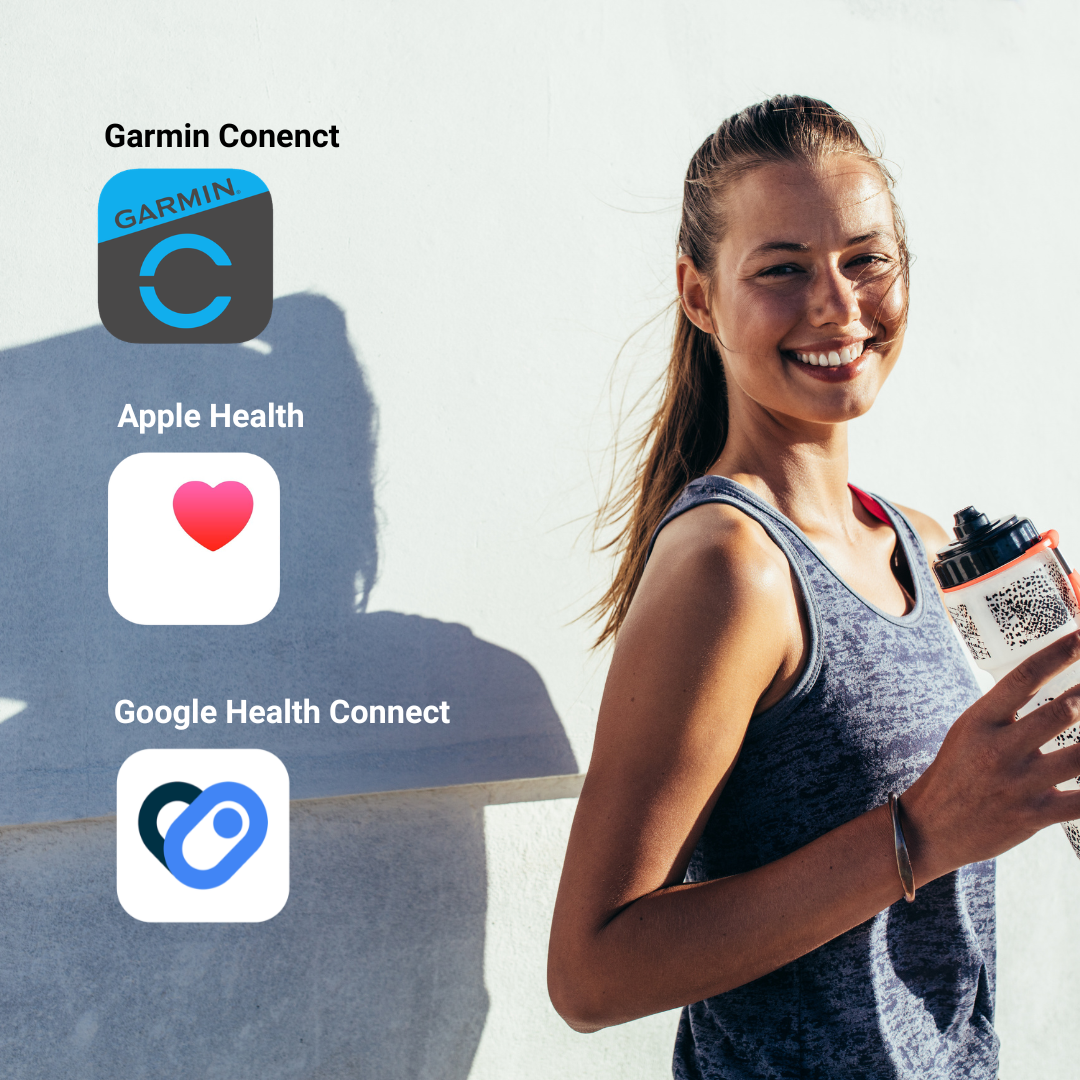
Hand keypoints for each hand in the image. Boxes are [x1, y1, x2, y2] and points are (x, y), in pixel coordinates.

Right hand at [901, 630, 1079, 884]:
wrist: (931, 826)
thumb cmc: (956, 771)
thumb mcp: (969, 730)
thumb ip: (1006, 710)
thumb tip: (1046, 681)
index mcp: (981, 720)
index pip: (1025, 677)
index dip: (1060, 653)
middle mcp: (1000, 749)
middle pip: (1062, 712)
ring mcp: (1019, 783)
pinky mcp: (1034, 815)